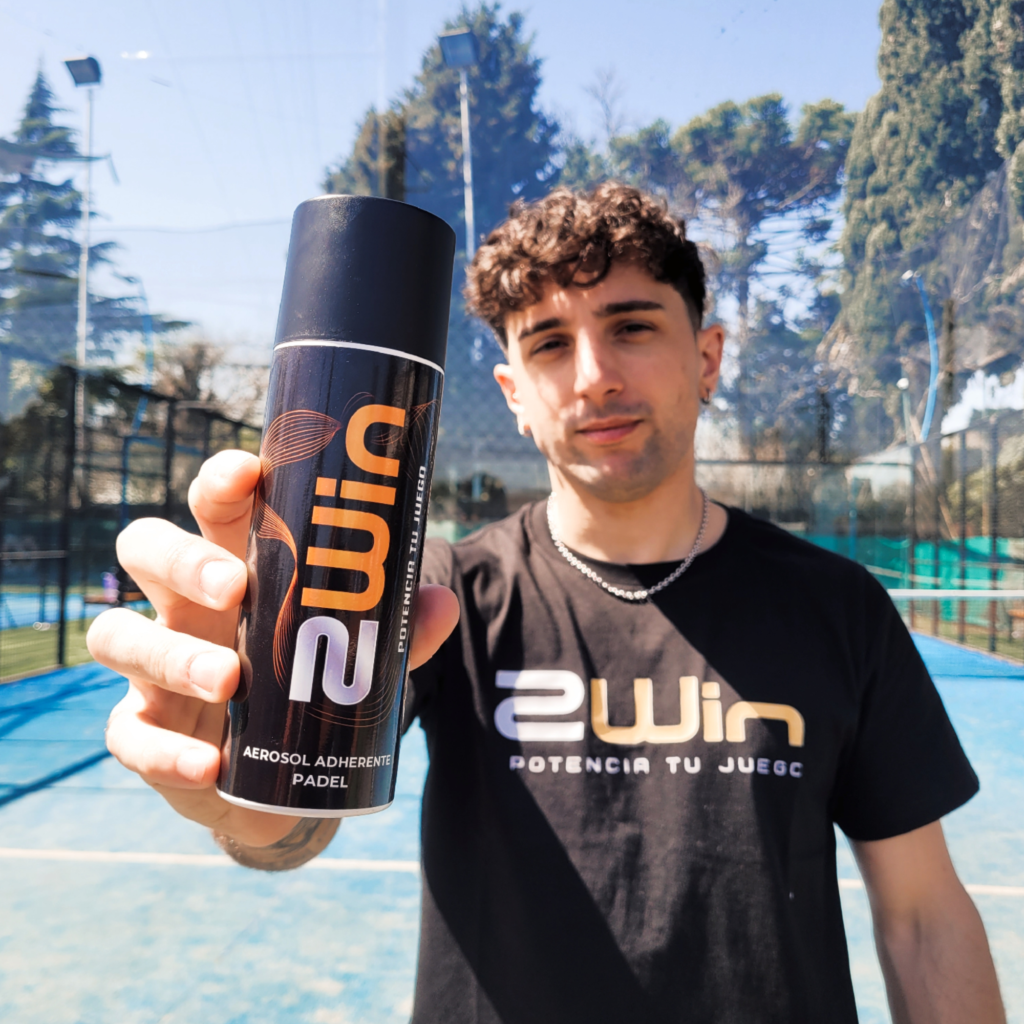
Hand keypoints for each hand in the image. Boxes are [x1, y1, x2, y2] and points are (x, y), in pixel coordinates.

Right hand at [88, 450, 459, 846]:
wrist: (273, 778)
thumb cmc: (307, 681)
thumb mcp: (356, 652)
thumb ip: (396, 629)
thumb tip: (444, 602)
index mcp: (232, 567)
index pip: (210, 506)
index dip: (219, 482)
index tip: (247, 472)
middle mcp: (182, 607)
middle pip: (145, 549)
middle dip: (183, 559)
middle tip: (235, 586)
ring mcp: (151, 668)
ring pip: (118, 636)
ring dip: (171, 654)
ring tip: (228, 678)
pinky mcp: (142, 732)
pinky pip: (129, 736)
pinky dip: (164, 751)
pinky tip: (208, 764)